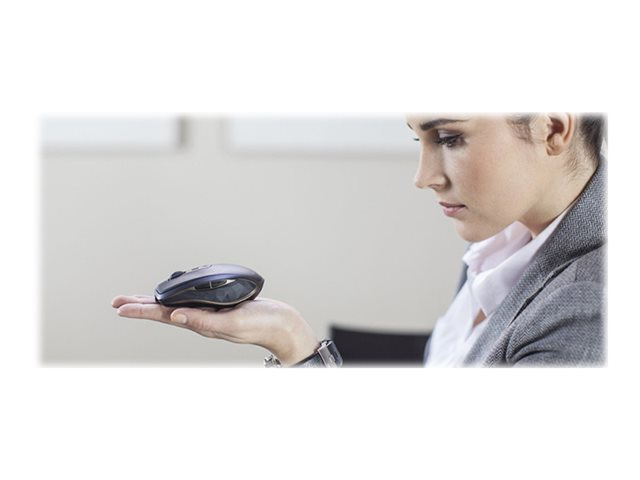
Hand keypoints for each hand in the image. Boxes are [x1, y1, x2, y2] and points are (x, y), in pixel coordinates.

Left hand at [111, 295, 319, 365]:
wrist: (283, 325)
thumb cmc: (263, 325)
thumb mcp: (233, 323)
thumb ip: (205, 320)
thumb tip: (176, 316)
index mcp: (202, 323)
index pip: (164, 315)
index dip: (141, 310)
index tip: (120, 307)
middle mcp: (202, 318)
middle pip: (164, 310)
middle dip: (140, 305)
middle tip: (117, 301)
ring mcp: (210, 313)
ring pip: (174, 305)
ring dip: (154, 302)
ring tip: (136, 300)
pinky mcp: (220, 306)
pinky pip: (191, 300)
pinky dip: (176, 297)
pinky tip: (173, 296)